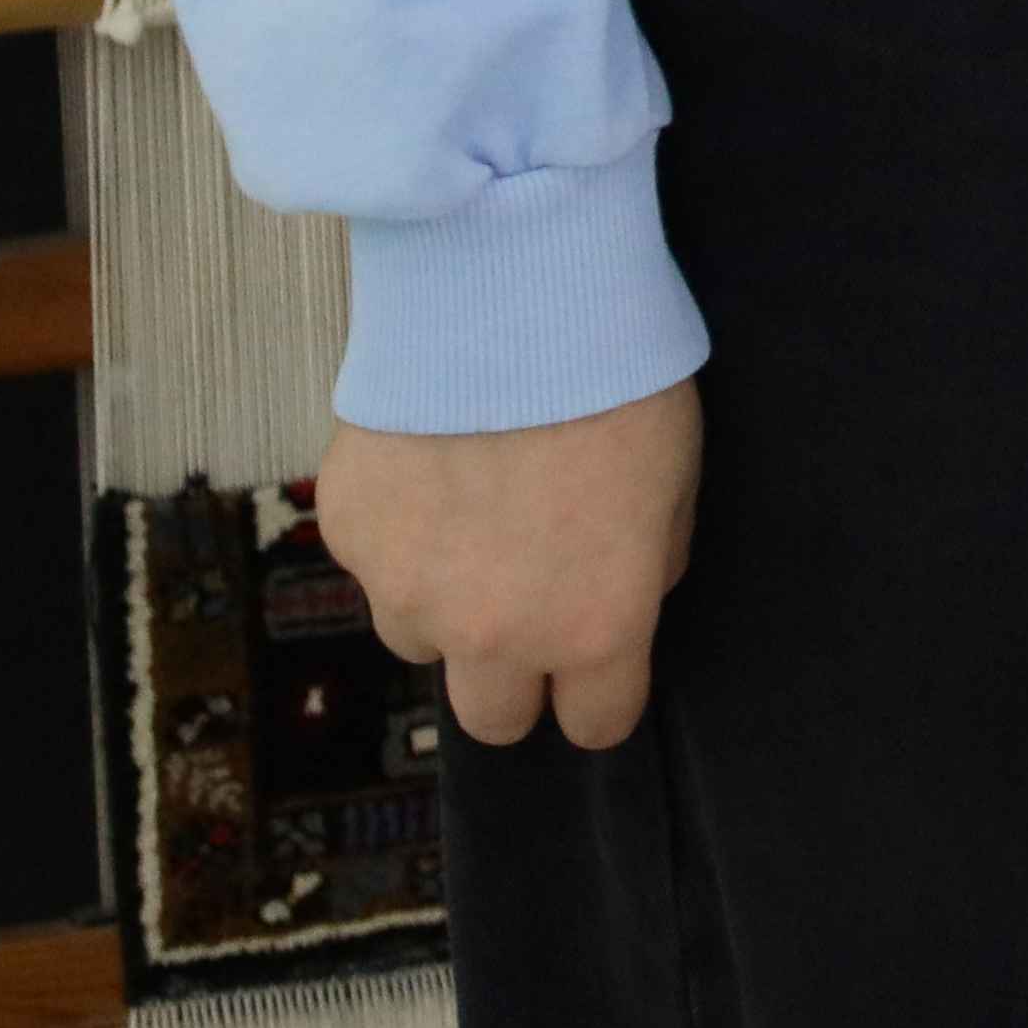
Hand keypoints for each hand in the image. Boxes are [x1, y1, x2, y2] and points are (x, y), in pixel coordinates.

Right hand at [318, 382, 699, 752]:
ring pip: (421, 642)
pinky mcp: (349, 539)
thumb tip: (625, 590)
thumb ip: (649, 563)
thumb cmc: (618, 383)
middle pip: (494, 719)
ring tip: (473, 518)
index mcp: (591, 628)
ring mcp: (407, 592)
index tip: (598, 668)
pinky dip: (399, 536)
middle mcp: (493, 634)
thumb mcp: (677, 482)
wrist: (513, 304)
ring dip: (446, 606)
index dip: (600, 695)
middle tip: (527, 604)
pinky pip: (375, 567)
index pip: (596, 724)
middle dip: (515, 678)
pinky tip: (430, 467)